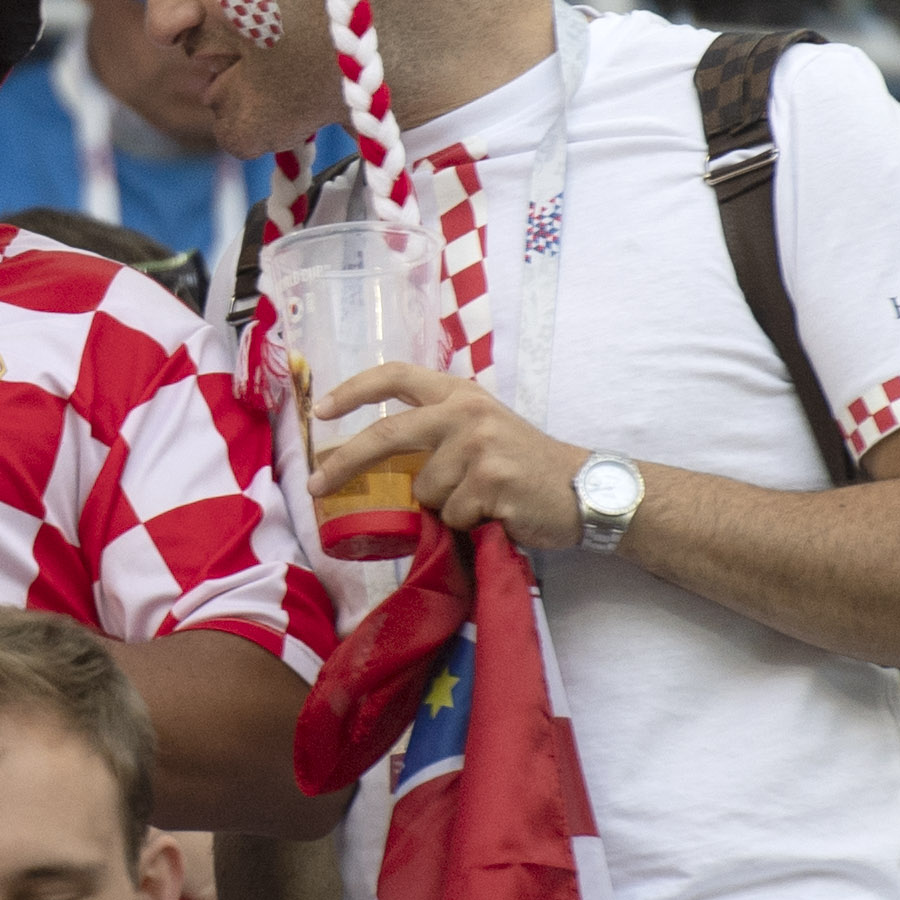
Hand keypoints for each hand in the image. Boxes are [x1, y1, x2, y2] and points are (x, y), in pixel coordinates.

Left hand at [305, 363, 590, 549]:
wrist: (584, 490)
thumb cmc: (523, 465)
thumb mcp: (480, 430)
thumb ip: (434, 433)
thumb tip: (367, 462)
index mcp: (458, 394)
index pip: (395, 375)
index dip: (352, 390)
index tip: (320, 409)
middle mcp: (465, 412)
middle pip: (385, 435)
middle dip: (344, 462)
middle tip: (315, 484)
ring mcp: (479, 445)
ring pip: (423, 491)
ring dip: (443, 507)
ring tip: (481, 500)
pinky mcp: (491, 481)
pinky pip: (452, 515)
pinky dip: (468, 524)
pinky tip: (496, 514)